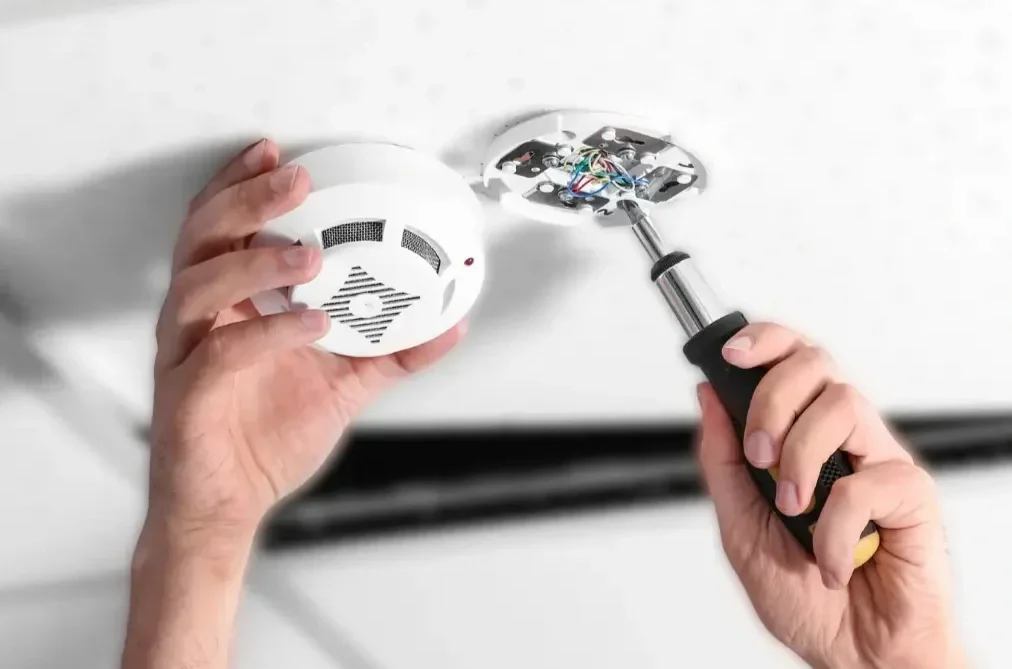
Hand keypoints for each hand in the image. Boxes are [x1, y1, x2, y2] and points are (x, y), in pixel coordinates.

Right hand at [149, 138, 465, 533]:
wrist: (230, 501)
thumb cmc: (266, 435)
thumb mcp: (345, 383)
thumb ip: (393, 351)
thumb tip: (448, 327)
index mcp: (231, 304)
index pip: (224, 226)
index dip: (243, 186)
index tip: (277, 154)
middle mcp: (202, 319)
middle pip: (203, 237)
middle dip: (247, 200)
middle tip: (295, 180)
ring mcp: (188, 353)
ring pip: (200, 284)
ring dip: (255, 263)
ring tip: (307, 255)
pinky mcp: (187, 394)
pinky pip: (220, 352)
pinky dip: (268, 333)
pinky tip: (311, 325)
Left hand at [695, 323, 962, 668]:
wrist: (852, 656)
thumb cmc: (804, 596)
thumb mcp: (740, 526)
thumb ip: (723, 461)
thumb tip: (708, 397)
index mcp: (801, 438)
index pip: (790, 361)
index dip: (764, 341)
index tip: (731, 355)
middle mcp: (841, 440)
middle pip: (816, 365)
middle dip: (771, 400)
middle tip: (757, 455)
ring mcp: (877, 461)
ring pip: (843, 404)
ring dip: (799, 458)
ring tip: (792, 508)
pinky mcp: (911, 494)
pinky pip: (865, 482)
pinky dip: (833, 528)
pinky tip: (829, 559)